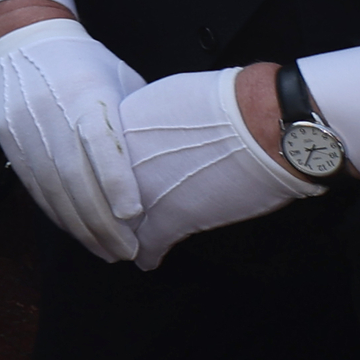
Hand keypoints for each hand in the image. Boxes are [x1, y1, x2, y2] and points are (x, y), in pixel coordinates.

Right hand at [0, 12, 147, 261]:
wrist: (24, 39)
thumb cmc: (85, 63)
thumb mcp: (118, 79)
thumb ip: (135, 122)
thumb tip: (165, 166)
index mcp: (86, 90)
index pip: (99, 140)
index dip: (115, 179)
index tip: (134, 215)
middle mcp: (51, 108)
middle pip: (74, 174)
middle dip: (101, 220)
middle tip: (126, 251)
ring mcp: (25, 124)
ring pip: (51, 187)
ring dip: (79, 226)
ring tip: (105, 251)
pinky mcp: (9, 137)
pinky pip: (33, 184)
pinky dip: (56, 212)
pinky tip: (75, 230)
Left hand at [119, 65, 314, 267]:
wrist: (259, 123)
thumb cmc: (226, 103)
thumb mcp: (168, 99)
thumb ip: (149, 123)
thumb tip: (151, 133)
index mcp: (118, 129)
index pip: (100, 164)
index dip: (108, 179)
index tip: (112, 188)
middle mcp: (119, 163)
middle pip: (104, 196)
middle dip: (110, 210)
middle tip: (114, 222)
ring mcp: (140, 193)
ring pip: (121, 227)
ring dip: (124, 239)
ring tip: (125, 247)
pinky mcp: (168, 221)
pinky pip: (148, 247)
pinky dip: (149, 255)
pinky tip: (149, 260)